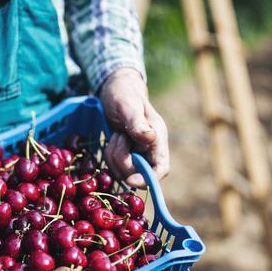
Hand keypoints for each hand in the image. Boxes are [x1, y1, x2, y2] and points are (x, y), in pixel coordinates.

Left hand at [99, 68, 169, 187]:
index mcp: (157, 139)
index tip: (130, 180)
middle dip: (122, 161)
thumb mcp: (128, 106)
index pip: (161, 169)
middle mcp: (150, 149)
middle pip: (138, 174)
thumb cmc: (124, 95)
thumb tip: (149, 138)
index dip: (148, 179)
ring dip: (114, 156)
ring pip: (124, 171)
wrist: (116, 90)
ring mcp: (137, 153)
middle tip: (118, 138)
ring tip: (117, 135)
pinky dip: (110, 155)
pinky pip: (115, 166)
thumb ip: (138, 123)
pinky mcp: (126, 155)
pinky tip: (113, 139)